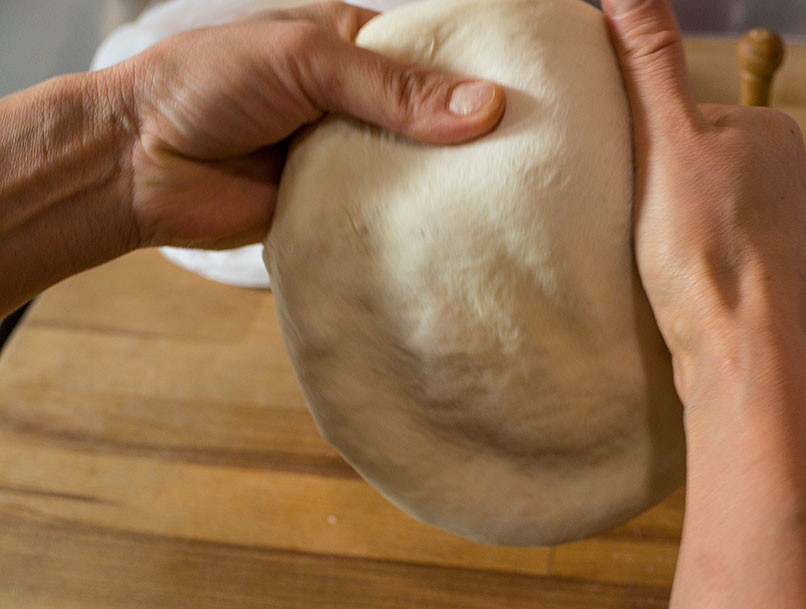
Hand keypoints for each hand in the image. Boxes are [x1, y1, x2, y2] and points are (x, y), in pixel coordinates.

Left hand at [116, 1, 505, 249]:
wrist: (137, 163)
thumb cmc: (207, 86)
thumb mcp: (305, 61)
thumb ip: (392, 87)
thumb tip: (487, 106)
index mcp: (349, 48)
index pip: (431, 57)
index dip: (478, 75)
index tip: (537, 95)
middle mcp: (354, 104)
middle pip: (430, 119)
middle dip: (473, 138)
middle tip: (539, 157)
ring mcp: (346, 159)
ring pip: (414, 172)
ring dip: (448, 186)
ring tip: (515, 199)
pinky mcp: (335, 209)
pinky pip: (386, 217)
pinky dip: (415, 225)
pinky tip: (460, 234)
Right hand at [601, 0, 805, 396]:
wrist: (745, 353)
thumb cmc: (704, 248)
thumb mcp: (663, 138)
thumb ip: (648, 59)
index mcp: (772, 132)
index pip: (693, 120)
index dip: (652, 150)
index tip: (633, 183)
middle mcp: (800, 175)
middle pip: (710, 167)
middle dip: (674, 191)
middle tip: (643, 228)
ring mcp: (801, 233)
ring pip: (727, 216)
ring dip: (695, 233)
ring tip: (665, 265)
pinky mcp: (791, 284)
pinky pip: (740, 261)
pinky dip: (715, 270)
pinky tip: (691, 292)